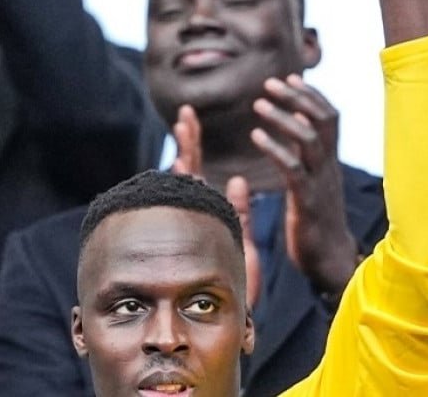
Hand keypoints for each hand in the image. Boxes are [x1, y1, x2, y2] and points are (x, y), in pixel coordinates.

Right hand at [170, 107, 261, 307]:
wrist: (235, 314)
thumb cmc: (236, 281)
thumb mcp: (242, 238)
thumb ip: (241, 210)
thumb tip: (241, 180)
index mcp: (210, 212)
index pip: (199, 170)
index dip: (193, 144)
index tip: (188, 118)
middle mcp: (199, 215)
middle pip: (191, 168)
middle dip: (188, 139)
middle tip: (185, 113)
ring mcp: (197, 224)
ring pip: (190, 183)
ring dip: (187, 152)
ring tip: (185, 125)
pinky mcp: (202, 234)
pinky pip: (194, 205)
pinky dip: (191, 184)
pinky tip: (187, 162)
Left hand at [251, 76, 357, 296]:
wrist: (329, 261)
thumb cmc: (316, 223)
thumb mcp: (314, 184)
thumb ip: (307, 158)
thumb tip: (296, 132)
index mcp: (330, 162)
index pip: (329, 117)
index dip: (310, 95)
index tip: (289, 77)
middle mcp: (328, 167)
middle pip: (322, 120)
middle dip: (297, 97)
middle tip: (269, 82)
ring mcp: (320, 184)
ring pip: (308, 140)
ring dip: (283, 118)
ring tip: (258, 104)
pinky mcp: (307, 202)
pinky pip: (293, 168)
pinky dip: (275, 148)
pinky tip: (255, 137)